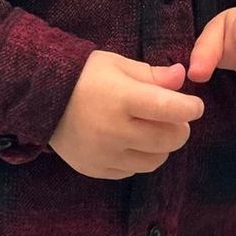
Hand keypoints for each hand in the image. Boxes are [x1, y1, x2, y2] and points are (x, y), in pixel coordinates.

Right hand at [49, 51, 205, 178]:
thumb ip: (151, 75)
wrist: (41, 98)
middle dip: (179, 128)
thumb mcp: (118, 65)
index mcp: (122, 98)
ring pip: (154, 161)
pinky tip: (129, 141)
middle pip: (168, 140)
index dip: (189, 108)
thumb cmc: (84, 75)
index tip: (195, 106)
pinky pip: (131, 171)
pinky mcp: (95, 169)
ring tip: (150, 129)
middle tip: (173, 117)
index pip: (170, 109)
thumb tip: (182, 79)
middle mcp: (115, 130)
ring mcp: (104, 154)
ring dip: (160, 146)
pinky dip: (137, 158)